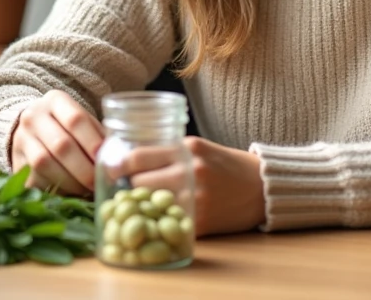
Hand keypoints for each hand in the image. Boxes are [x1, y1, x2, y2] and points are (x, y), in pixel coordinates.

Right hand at [10, 90, 104, 196]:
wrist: (29, 130)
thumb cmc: (65, 126)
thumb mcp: (81, 121)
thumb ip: (98, 134)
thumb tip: (120, 157)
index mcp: (54, 101)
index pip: (75, 119)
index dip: (92, 141)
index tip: (105, 158)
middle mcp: (33, 117)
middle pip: (61, 145)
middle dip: (84, 168)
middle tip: (100, 182)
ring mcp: (21, 139)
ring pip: (46, 163)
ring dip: (71, 181)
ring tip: (87, 189)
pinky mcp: (16, 162)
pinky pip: (36, 178)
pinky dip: (56, 188)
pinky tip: (71, 192)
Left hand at [113, 136, 266, 236]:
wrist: (261, 187)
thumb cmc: (226, 164)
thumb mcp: (198, 147)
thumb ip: (169, 151)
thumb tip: (130, 158)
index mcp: (188, 148)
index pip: (139, 156)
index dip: (118, 164)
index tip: (108, 168)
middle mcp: (190, 172)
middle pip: (139, 182)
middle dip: (128, 186)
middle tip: (122, 188)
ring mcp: (195, 199)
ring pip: (149, 204)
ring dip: (140, 204)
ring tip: (137, 203)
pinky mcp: (200, 223)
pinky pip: (167, 222)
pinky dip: (158, 220)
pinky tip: (156, 217)